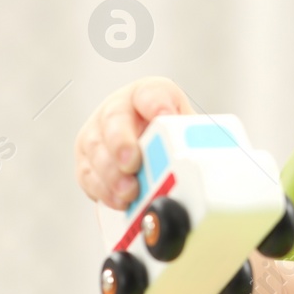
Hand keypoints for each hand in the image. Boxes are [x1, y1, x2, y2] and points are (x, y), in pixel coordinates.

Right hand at [74, 77, 193, 208]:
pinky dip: (103, 189)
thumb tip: (206, 157)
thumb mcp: (187, 131)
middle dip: (121, 142)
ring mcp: (98, 132)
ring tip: (129, 190)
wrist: (152, 148)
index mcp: (148, 96)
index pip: (151, 92)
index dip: (156, 103)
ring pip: (95, 147)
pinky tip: (119, 200)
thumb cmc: (172, 136)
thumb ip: (194, 138)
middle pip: (114, 119)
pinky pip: (87, 173)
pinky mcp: (87, 159)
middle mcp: (118, 109)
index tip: (163, 115)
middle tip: (132, 162)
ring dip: (111, 173)